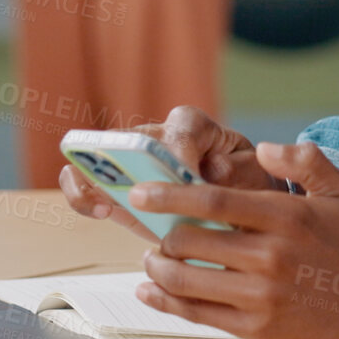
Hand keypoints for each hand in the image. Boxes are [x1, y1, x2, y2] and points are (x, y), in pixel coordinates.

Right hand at [58, 106, 275, 243]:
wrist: (234, 195)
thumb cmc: (243, 179)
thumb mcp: (252, 173)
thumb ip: (237, 171)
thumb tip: (213, 170)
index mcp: (191, 126)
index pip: (181, 132)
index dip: (180, 155)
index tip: (187, 179)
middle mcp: (155, 135)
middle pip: (129, 140)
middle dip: (125, 163)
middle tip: (133, 192)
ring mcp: (130, 160)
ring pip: (97, 157)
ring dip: (95, 179)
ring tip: (103, 206)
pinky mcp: (116, 186)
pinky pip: (87, 184)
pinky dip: (86, 197)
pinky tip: (100, 212)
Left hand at [130, 141, 338, 338]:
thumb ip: (305, 162)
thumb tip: (264, 148)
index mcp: (286, 217)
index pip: (213, 200)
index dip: (169, 194)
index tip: (141, 192)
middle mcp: (270, 256)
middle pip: (190, 240)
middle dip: (161, 232)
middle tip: (154, 227)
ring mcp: (262, 296)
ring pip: (186, 280)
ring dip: (158, 267)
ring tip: (153, 258)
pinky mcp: (257, 328)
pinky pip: (197, 314)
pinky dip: (166, 302)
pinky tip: (151, 290)